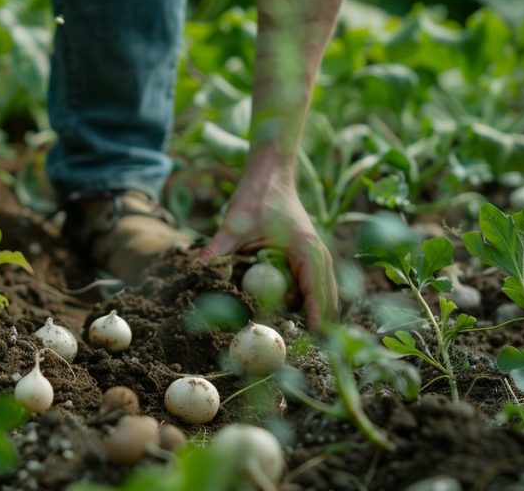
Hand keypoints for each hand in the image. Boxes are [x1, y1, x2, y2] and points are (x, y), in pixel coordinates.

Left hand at [199, 172, 337, 329]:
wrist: (269, 174)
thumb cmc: (255, 195)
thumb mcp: (234, 223)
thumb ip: (219, 247)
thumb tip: (196, 268)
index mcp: (306, 249)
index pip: (316, 290)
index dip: (317, 316)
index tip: (315, 340)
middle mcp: (316, 254)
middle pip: (327, 297)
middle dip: (320, 322)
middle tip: (307, 349)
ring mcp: (314, 255)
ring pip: (322, 292)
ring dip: (314, 314)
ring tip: (304, 340)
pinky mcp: (306, 256)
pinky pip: (312, 284)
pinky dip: (307, 301)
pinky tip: (294, 317)